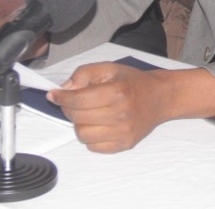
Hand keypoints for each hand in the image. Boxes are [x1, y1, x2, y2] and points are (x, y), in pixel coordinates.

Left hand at [47, 62, 171, 152]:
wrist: (160, 97)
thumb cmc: (133, 82)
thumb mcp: (110, 68)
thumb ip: (84, 73)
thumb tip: (65, 89)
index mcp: (117, 91)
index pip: (78, 100)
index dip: (62, 97)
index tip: (54, 94)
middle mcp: (121, 114)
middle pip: (77, 118)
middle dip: (69, 109)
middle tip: (73, 102)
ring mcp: (124, 132)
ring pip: (82, 135)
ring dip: (79, 124)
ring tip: (88, 114)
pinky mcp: (125, 144)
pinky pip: (94, 147)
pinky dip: (90, 136)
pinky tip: (98, 124)